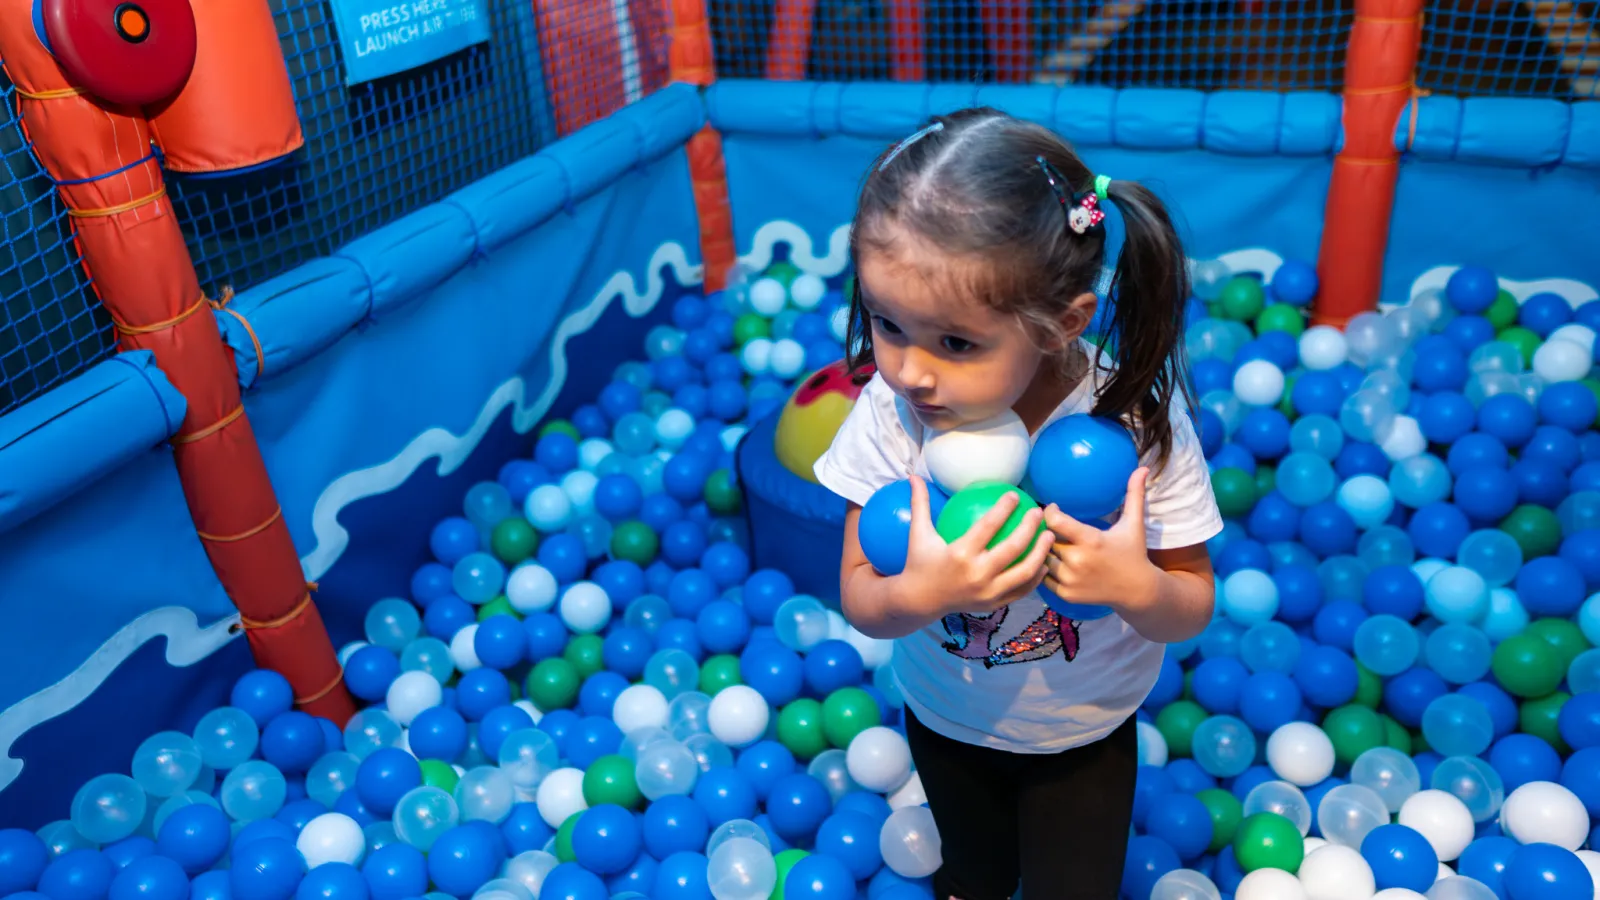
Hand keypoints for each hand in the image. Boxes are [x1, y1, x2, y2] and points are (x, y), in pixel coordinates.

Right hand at [896, 475, 1053, 617]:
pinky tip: (1044, 562)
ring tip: (1050, 536)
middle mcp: (976, 574)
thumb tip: (914, 476)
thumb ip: (920, 503)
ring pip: (1024, 572)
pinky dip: (1035, 576)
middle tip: (1038, 512)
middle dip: (1030, 527)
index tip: (1015, 495)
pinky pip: (1021, 590)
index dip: (1004, 508)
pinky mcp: (994, 604)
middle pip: (1013, 548)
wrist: (919, 602)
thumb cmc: (920, 562)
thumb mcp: (918, 533)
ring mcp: (987, 592)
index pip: (988, 526)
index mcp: (960, 554)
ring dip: (1041, 553)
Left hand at [1041, 467, 1160, 613]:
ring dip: (1042, 550)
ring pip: (1042, 558)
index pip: (1055, 521)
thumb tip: (1143, 467)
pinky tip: (1048, 561)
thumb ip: (1134, 494)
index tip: (1053, 508)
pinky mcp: (1066, 594)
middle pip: (1045, 539)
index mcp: (1091, 540)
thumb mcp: (1134, 524)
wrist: (1137, 591)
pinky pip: (1043, 578)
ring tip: (1044, 541)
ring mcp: (1070, 580)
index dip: (1049, 512)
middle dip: (1045, 531)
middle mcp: (1078, 561)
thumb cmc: (1133, 553)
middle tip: (1046, 525)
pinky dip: (1043, 570)